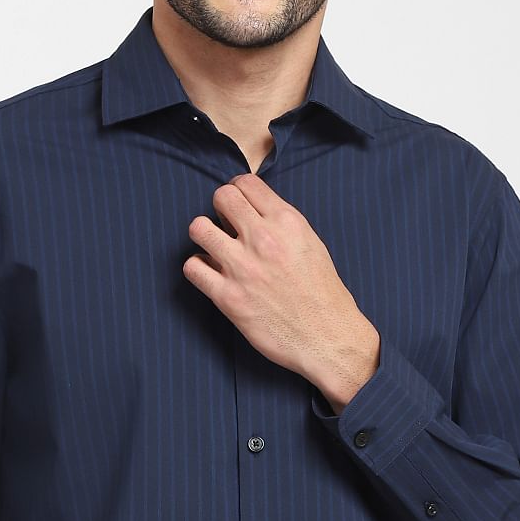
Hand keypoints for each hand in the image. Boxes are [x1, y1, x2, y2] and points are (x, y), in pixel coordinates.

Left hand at [182, 172, 376, 396]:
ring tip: (215, 249)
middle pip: (221, 197)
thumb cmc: (323, 294)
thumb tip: (251, 213)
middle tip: (227, 227)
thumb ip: (281, 224)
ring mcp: (242, 267)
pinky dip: (198, 268)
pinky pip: (192, 267)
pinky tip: (212, 275)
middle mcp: (263, 239)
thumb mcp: (311, 244)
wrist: (328, 338)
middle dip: (220, 209)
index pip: (246, 182)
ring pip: (198, 228)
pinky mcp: (227, 297)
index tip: (238, 206)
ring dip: (204, 235)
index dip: (238, 190)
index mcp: (287, 222)